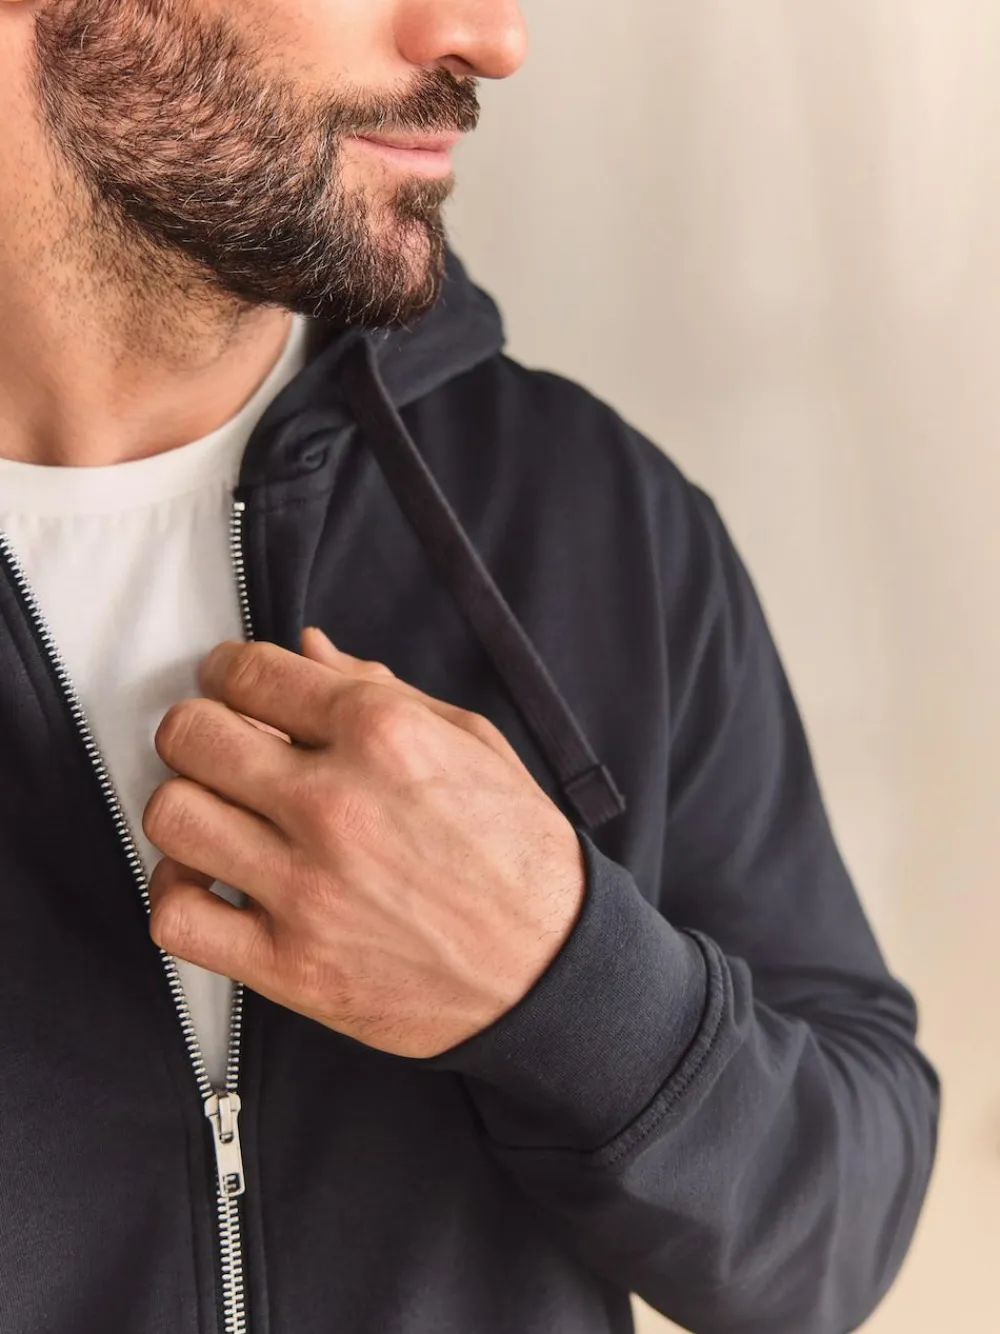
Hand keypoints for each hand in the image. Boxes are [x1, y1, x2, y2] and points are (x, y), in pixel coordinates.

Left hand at [142, 629, 585, 1058]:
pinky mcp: (291, 965)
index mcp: (384, 735)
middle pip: (193, 735)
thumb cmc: (519, 853)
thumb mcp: (472, 743)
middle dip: (198, 729)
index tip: (230, 684)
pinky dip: (177, 891)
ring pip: (173, 815)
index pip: (250, 672)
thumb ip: (382, 689)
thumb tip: (307, 649)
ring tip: (218, 812)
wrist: (553, 971)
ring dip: (186, 804)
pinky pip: (177, 916)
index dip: (226, 670)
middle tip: (221, 746)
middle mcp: (337, 804)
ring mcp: (308, 888)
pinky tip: (211, 879)